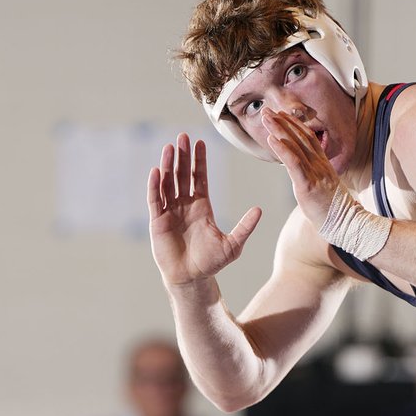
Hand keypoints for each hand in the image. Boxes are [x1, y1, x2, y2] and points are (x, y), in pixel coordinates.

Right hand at [147, 133, 261, 286]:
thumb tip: (259, 210)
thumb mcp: (233, 245)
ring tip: (169, 147)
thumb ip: (245, 227)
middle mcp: (184, 205)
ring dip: (168, 165)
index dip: (199, 161)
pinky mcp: (157, 221)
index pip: (199, 178)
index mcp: (201, 206)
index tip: (200, 143)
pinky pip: (155, 199)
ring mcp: (170, 212)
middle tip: (183, 136)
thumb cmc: (211, 263)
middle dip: (183, 156)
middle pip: (182, 175)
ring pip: (167, 183)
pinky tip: (157, 171)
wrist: (191, 278)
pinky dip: (155, 185)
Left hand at [262, 108, 340, 228]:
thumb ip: (314, 176)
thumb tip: (303, 173)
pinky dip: (282, 149)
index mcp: (323, 164)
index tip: (281, 115)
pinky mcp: (308, 185)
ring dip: (278, 129)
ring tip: (266, 117)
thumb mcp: (324, 187)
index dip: (294, 125)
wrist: (346, 223)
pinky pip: (294, 163)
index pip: (308, 138)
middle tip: (268, 110)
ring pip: (295, 146)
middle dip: (283, 122)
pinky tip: (271, 138)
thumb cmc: (333, 210)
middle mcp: (319, 164)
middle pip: (300, 137)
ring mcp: (315, 173)